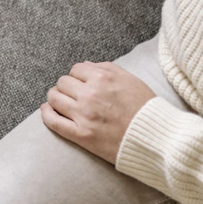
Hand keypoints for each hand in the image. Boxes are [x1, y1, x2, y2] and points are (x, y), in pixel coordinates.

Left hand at [40, 62, 156, 163]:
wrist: (156, 138)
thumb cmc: (145, 108)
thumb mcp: (130, 79)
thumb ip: (107, 68)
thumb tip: (85, 65)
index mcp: (103, 78)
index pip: (76, 69)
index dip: (77, 76)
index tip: (80, 83)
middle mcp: (91, 94)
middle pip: (63, 83)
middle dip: (66, 87)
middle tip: (71, 94)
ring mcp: (84, 115)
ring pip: (54, 99)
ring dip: (54, 98)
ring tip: (58, 102)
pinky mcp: (81, 135)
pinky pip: (54, 122)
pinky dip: (46, 114)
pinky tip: (47, 110)